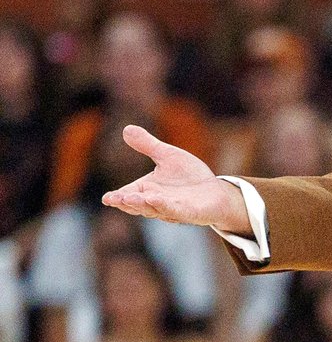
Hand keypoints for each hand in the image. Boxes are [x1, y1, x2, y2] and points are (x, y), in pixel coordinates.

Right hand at [102, 126, 250, 233]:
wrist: (216, 191)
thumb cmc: (189, 176)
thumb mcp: (168, 156)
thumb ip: (148, 145)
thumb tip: (127, 129)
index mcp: (147, 190)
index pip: (128, 194)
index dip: (117, 197)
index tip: (106, 198)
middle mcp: (156, 202)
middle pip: (138, 204)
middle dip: (127, 202)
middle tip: (115, 198)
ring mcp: (173, 210)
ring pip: (154, 209)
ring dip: (142, 204)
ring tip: (130, 198)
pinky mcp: (190, 213)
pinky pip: (176, 211)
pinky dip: (165, 207)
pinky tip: (156, 200)